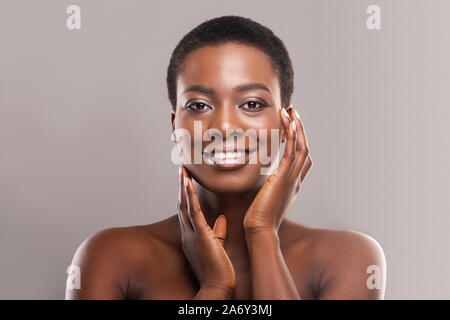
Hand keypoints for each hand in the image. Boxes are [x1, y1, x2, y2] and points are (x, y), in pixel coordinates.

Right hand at [178, 165, 235, 291]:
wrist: (218, 285)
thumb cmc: (218, 270)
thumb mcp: (217, 247)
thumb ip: (218, 232)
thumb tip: (221, 219)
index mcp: (192, 236)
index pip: (187, 210)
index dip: (186, 194)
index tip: (186, 179)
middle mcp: (188, 233)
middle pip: (182, 204)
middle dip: (181, 186)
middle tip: (181, 168)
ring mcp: (192, 234)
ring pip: (185, 205)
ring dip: (183, 186)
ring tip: (183, 169)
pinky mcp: (200, 235)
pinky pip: (193, 212)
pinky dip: (190, 197)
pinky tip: (188, 184)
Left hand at [243, 106, 312, 232]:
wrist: (260, 231)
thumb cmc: (258, 219)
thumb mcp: (265, 199)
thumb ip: (266, 188)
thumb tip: (258, 181)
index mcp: (292, 184)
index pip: (301, 158)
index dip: (299, 140)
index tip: (292, 126)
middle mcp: (296, 179)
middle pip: (304, 148)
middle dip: (300, 129)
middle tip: (294, 112)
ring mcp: (292, 178)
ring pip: (301, 147)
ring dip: (297, 127)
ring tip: (291, 111)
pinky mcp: (283, 178)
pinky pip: (291, 152)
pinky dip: (292, 137)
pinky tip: (289, 123)